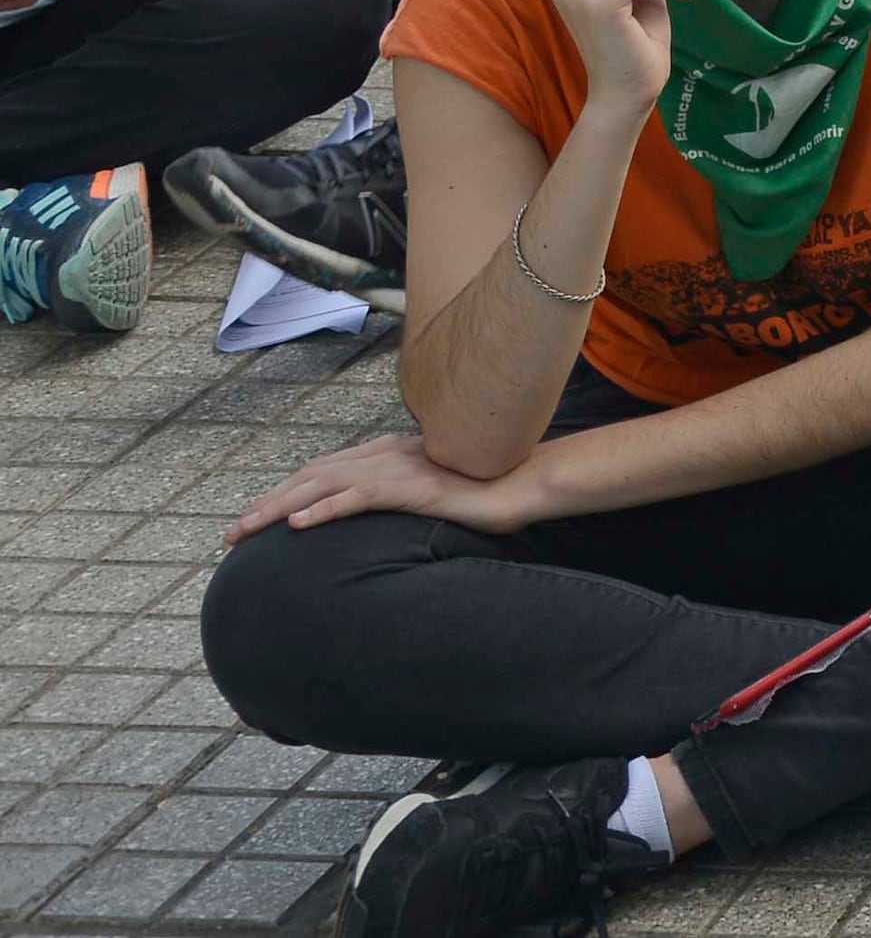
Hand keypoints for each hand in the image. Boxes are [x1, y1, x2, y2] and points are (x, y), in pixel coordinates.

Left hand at [231, 431, 537, 543]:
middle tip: (233, 532)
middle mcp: (387, 453)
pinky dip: (324, 508)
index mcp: (389, 452)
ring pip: (324, 484)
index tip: (255, 517)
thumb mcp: (430, 492)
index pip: (323, 470)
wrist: (522, 485)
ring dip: (279, 507)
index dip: (284, 491)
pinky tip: (298, 525)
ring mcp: (399, 468)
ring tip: (247, 529)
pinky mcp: (412, 486)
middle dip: (267, 501)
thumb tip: (373, 512)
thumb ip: (399, 494)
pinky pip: (358, 497)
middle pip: (312, 475)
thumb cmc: (482, 492)